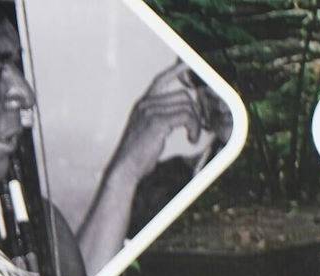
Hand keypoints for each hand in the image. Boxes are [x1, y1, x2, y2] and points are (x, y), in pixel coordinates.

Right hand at [110, 64, 202, 180]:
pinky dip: (193, 128)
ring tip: (192, 135)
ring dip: (195, 122)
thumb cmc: (136, 155)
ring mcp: (150, 112)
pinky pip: (186, 117)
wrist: (123, 169)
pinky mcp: (157, 122)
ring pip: (187, 106)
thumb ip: (161, 118)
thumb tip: (184, 113)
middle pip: (183, 95)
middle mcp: (145, 104)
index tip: (188, 62)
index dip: (176, 70)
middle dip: (195, 111)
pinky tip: (190, 139)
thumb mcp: (147, 132)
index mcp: (142, 105)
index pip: (160, 80)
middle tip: (196, 127)